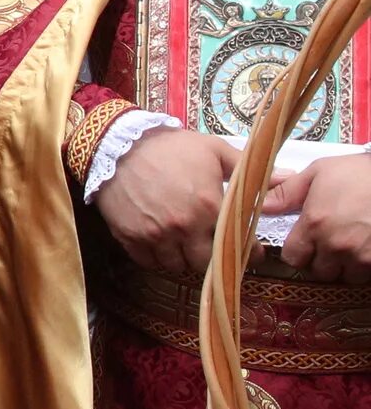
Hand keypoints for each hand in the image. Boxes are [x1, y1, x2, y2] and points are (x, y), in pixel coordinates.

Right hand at [94, 126, 239, 278]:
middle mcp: (183, 226)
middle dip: (211, 258)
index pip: (236, 244)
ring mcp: (154, 234)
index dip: (246, 252)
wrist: (117, 144)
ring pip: (175, 265)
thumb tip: (290, 177)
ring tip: (184, 245)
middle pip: (204, 264)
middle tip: (212, 248)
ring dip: (182, 258)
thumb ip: (247, 169)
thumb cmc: (171, 147)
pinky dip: (156, 257)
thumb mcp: (213, 150)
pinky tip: (161, 243)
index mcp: (209, 206)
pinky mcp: (129, 237)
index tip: (249, 252)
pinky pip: (147, 261)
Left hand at [269, 152, 370, 284]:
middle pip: (319, 272)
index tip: (306, 244)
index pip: (293, 258)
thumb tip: (261, 205)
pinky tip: (367, 250)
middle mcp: (336, 245)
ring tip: (353, 248)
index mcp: (315, 224)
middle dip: (322, 262)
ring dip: (347, 268)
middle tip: (331, 246)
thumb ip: (288, 192)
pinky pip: (369, 277)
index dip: (298, 252)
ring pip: (347, 278)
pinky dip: (367, 268)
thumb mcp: (320, 172)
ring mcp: (364, 257)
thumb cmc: (360, 172)